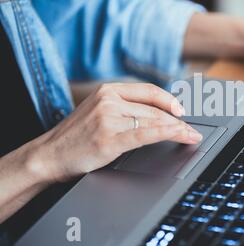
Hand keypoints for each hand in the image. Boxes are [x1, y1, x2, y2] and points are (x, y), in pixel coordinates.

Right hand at [30, 83, 201, 182]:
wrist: (48, 155)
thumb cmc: (75, 136)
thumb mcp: (98, 111)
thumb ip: (124, 107)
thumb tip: (158, 114)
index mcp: (108, 90)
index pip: (149, 90)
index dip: (170, 100)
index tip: (183, 111)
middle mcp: (109, 100)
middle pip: (155, 109)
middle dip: (178, 121)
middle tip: (192, 130)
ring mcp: (109, 118)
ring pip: (154, 120)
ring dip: (178, 129)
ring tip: (191, 136)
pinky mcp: (109, 138)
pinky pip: (146, 133)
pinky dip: (167, 133)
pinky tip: (179, 135)